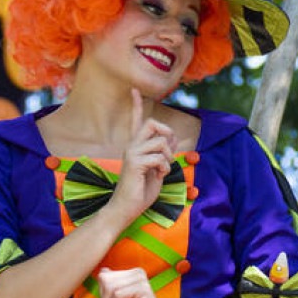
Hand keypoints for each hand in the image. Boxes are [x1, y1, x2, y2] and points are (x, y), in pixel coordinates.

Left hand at [96, 266, 168, 297]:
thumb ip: (109, 287)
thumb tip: (103, 270)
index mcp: (132, 273)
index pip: (103, 276)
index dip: (101, 293)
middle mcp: (138, 273)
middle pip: (106, 280)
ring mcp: (141, 280)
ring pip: (111, 287)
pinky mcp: (144, 289)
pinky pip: (118, 294)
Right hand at [108, 89, 178, 223]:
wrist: (126, 208)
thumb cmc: (141, 191)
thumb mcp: (157, 169)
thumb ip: (162, 154)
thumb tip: (172, 140)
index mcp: (136, 146)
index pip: (137, 121)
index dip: (137, 105)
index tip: (134, 89)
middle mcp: (131, 146)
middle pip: (152, 123)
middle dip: (168, 133)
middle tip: (170, 149)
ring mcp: (132, 153)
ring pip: (161, 142)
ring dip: (169, 156)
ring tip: (164, 168)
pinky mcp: (135, 163)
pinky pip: (159, 157)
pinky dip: (165, 167)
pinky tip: (158, 175)